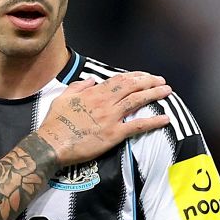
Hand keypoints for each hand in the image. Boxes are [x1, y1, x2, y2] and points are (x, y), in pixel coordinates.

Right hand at [36, 72, 171, 165]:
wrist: (52, 143)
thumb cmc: (55, 123)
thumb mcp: (62, 98)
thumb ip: (78, 87)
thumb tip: (91, 80)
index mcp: (93, 93)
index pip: (119, 79)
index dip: (135, 76)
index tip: (144, 75)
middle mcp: (105, 102)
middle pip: (132, 86)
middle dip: (149, 81)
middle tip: (161, 81)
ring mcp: (111, 117)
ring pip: (137, 100)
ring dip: (154, 94)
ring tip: (167, 91)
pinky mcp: (114, 134)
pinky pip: (137, 126)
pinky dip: (153, 122)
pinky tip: (165, 119)